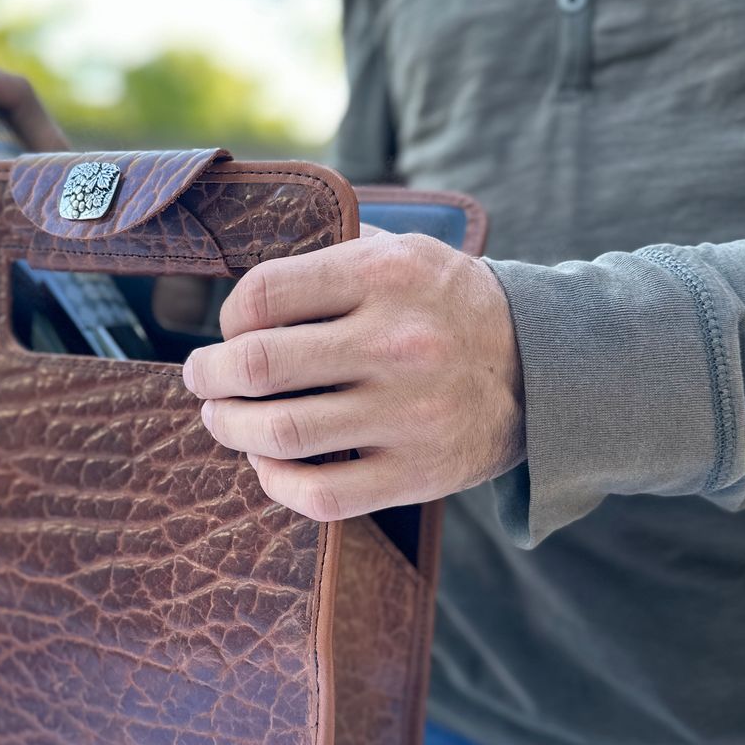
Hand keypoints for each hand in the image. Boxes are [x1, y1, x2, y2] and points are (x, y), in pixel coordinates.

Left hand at [182, 231, 525, 520]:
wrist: (543, 367)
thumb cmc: (452, 305)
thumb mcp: (407, 250)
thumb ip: (334, 252)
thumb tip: (252, 282)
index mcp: (385, 275)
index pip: (263, 294)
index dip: (229, 316)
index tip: (231, 330)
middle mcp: (396, 342)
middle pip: (258, 364)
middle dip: (209, 374)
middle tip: (201, 377)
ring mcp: (407, 414)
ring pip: (279, 432)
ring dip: (229, 427)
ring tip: (222, 418)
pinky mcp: (416, 473)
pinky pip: (319, 493)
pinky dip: (272, 482)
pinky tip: (264, 462)